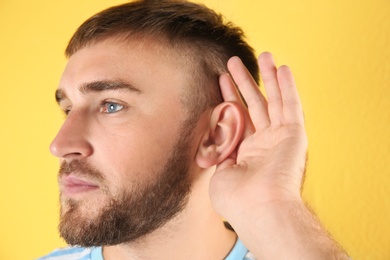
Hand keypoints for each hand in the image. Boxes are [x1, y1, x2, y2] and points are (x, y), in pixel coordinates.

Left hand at [209, 52, 307, 219]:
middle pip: (253, 104)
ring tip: (262, 54)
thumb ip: (219, 151)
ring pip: (273, 100)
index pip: (237, 117)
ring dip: (267, 78)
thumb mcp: (219, 171)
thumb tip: (215, 137)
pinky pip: (290, 106)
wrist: (259, 209)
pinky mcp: (294, 135)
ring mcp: (279, 138)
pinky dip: (288, 87)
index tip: (221, 79)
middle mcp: (264, 143)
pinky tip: (283, 69)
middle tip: (234, 62)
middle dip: (244, 82)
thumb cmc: (237, 199)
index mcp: (246, 153)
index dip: (228, 97)